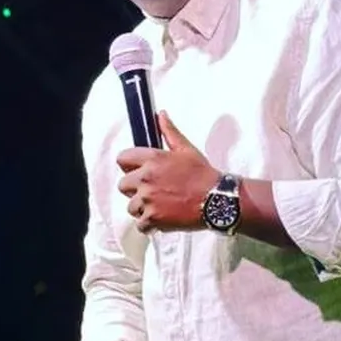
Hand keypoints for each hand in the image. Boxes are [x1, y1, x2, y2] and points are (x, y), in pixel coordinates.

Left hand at [117, 112, 219, 232]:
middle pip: (123, 185)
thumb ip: (170, 132)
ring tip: (160, 208)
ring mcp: (148, 200)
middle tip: (152, 192)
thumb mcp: (187, 149)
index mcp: (152, 159)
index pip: (122, 159)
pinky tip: (162, 220)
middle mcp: (145, 178)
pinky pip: (141, 224)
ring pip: (131, 206)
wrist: (217, 199)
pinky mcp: (153, 218)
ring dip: (142, 209)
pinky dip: (150, 225)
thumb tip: (160, 114)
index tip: (139, 172)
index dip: (129, 166)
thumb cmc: (203, 174)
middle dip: (135, 190)